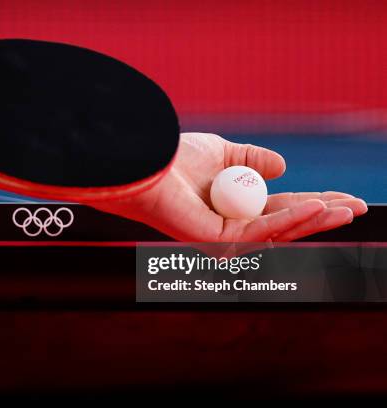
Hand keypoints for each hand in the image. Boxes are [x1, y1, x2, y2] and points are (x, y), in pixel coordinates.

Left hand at [91, 132, 366, 241]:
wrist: (147, 164)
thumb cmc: (176, 159)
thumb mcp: (223, 152)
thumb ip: (252, 159)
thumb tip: (283, 167)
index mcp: (235, 207)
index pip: (282, 207)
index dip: (315, 201)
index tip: (346, 196)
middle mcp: (232, 226)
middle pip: (287, 224)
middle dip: (323, 215)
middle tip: (359, 207)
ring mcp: (225, 238)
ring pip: (280, 231)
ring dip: (316, 219)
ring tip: (348, 208)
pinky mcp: (217, 241)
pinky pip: (262, 230)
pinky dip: (291, 219)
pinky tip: (318, 206)